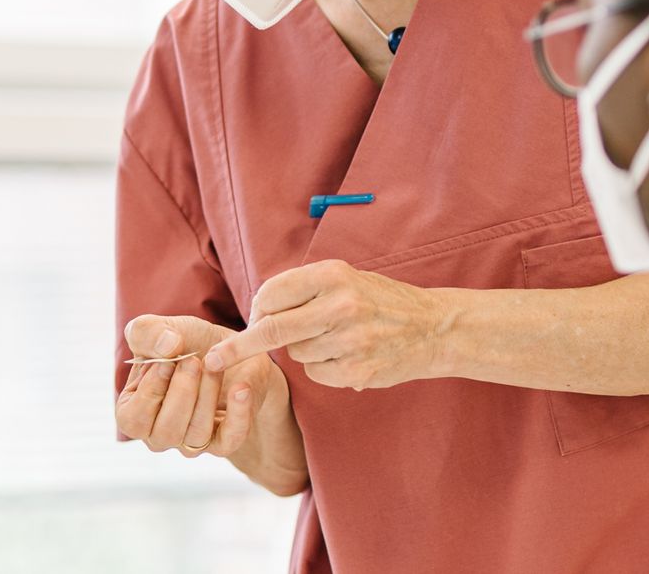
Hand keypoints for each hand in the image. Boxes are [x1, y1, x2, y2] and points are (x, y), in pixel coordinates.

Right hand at [116, 315, 300, 484]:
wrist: (230, 348)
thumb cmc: (186, 343)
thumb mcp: (161, 329)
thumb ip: (147, 333)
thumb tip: (167, 346)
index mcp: (134, 412)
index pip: (132, 419)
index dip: (149, 392)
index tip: (167, 362)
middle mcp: (160, 434)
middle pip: (164, 432)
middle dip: (181, 394)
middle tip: (193, 362)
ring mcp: (192, 441)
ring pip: (196, 435)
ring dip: (207, 397)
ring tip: (214, 367)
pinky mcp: (226, 439)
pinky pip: (231, 439)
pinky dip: (238, 414)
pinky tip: (241, 389)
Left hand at [203, 259, 456, 390]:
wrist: (434, 327)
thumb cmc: (380, 301)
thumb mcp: (345, 278)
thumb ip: (304, 290)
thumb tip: (256, 312)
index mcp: (333, 275)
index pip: (272, 294)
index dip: (256, 310)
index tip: (248, 322)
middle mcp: (341, 305)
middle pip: (273, 331)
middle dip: (239, 347)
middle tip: (215, 361)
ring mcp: (350, 341)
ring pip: (296, 355)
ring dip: (302, 351)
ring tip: (334, 339)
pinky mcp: (358, 371)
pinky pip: (316, 373)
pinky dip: (322, 368)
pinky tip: (347, 356)